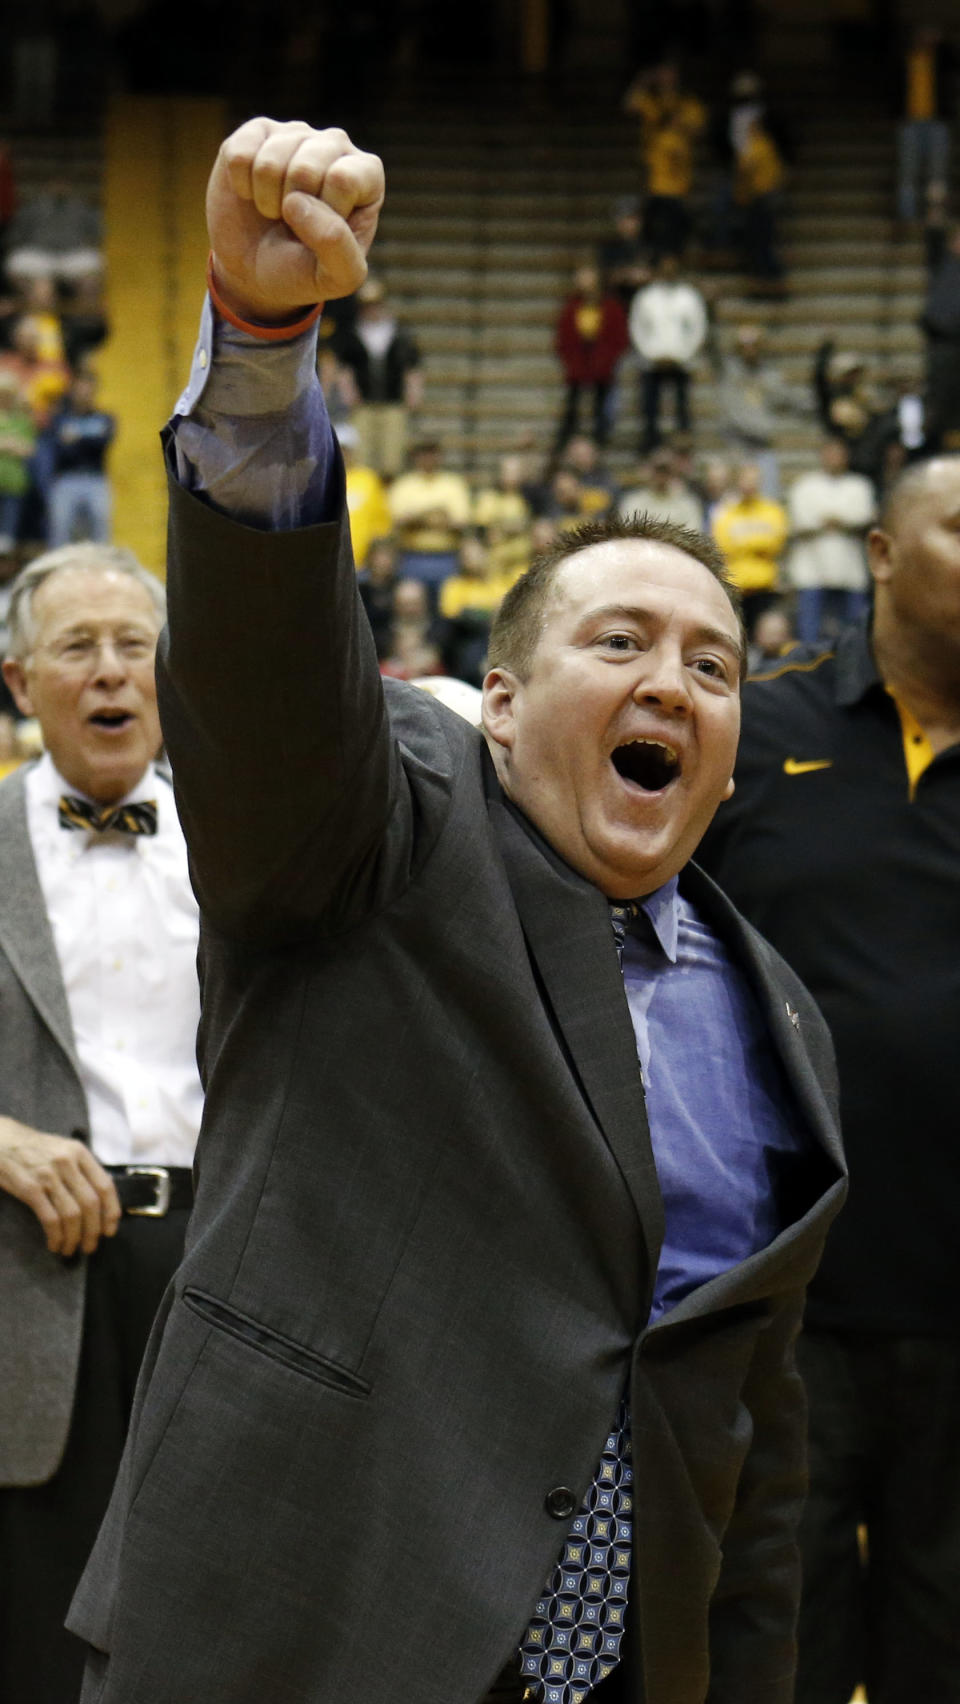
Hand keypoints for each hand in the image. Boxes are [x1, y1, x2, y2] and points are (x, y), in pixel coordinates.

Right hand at [0, 1116, 120, 1255]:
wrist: (2, 1141)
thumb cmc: (35, 1150)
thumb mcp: (64, 1150)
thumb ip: (82, 1170)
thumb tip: (102, 1201)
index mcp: (80, 1153)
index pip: (105, 1186)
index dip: (110, 1212)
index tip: (109, 1231)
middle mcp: (67, 1163)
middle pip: (90, 1204)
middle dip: (93, 1232)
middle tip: (90, 1247)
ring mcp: (48, 1176)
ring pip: (72, 1215)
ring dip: (74, 1238)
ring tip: (70, 1249)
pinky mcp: (30, 1189)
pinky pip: (51, 1219)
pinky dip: (56, 1236)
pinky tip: (55, 1244)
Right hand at [207, 118, 384, 323]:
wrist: (255, 271)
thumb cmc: (304, 271)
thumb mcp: (335, 278)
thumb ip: (337, 248)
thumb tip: (297, 202)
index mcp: (367, 174)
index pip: (343, 180)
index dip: (324, 215)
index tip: (322, 233)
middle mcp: (335, 145)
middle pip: (305, 169)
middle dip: (292, 210)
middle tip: (294, 223)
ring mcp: (296, 134)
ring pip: (270, 161)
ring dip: (266, 200)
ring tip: (276, 211)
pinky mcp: (256, 132)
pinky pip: (240, 154)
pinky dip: (241, 186)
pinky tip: (253, 193)